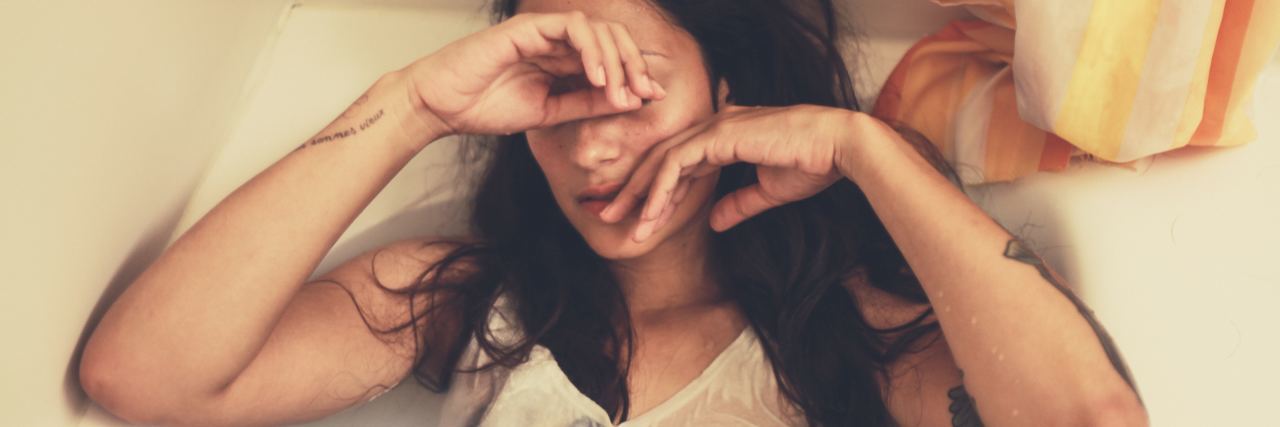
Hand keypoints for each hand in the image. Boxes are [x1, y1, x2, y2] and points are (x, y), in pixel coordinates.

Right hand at [402, 11, 665, 136]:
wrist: (442, 107)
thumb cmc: (485, 108)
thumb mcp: (550, 113)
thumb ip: (588, 104)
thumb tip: (631, 101)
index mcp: (563, 60)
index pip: (611, 57)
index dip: (635, 74)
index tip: (652, 98)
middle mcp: (556, 42)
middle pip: (612, 38)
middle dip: (634, 64)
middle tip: (645, 92)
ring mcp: (543, 31)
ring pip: (597, 29)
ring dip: (616, 60)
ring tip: (619, 90)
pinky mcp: (528, 27)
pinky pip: (572, 28)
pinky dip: (591, 50)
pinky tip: (597, 77)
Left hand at [599, 105, 858, 241]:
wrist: (839, 149)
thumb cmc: (813, 164)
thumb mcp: (769, 192)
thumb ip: (738, 204)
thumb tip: (713, 222)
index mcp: (726, 136)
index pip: (679, 163)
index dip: (656, 191)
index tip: (639, 218)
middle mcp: (715, 126)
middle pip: (660, 159)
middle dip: (633, 189)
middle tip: (608, 214)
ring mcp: (715, 126)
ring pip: (662, 162)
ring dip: (640, 194)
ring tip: (621, 223)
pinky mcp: (719, 135)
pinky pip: (677, 165)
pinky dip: (660, 191)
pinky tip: (650, 215)